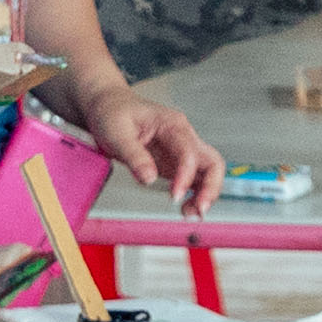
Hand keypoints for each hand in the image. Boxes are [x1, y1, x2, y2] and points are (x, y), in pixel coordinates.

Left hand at [78, 84, 223, 207]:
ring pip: (208, 173)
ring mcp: (181, 152)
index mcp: (172, 125)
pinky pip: (195, 181)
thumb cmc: (114, 113)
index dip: (185, 176)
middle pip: (212, 162)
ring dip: (205, 195)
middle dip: (210, 187)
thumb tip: (149, 179)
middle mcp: (183, 137)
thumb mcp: (117, 133)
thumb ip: (134, 156)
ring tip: (190, 213)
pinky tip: (186, 207)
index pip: (189, 153)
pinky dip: (195, 195)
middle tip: (199, 208)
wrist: (109, 107)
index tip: (175, 196)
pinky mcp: (175, 164)